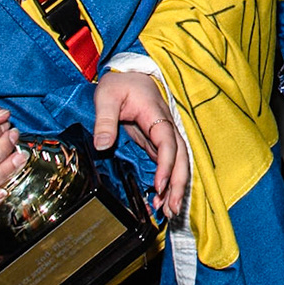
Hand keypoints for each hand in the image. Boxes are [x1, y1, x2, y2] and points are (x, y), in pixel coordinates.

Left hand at [94, 69, 188, 216]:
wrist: (128, 74)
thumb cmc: (120, 83)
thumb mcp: (107, 96)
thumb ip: (105, 120)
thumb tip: (103, 145)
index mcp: (156, 115)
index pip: (167, 143)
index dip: (166, 165)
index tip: (159, 185)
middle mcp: (165, 127)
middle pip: (181, 157)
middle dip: (179, 184)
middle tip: (172, 208)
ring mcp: (163, 135)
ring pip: (179, 162)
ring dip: (176, 186)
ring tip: (170, 210)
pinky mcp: (157, 142)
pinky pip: (169, 163)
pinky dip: (168, 181)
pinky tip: (162, 197)